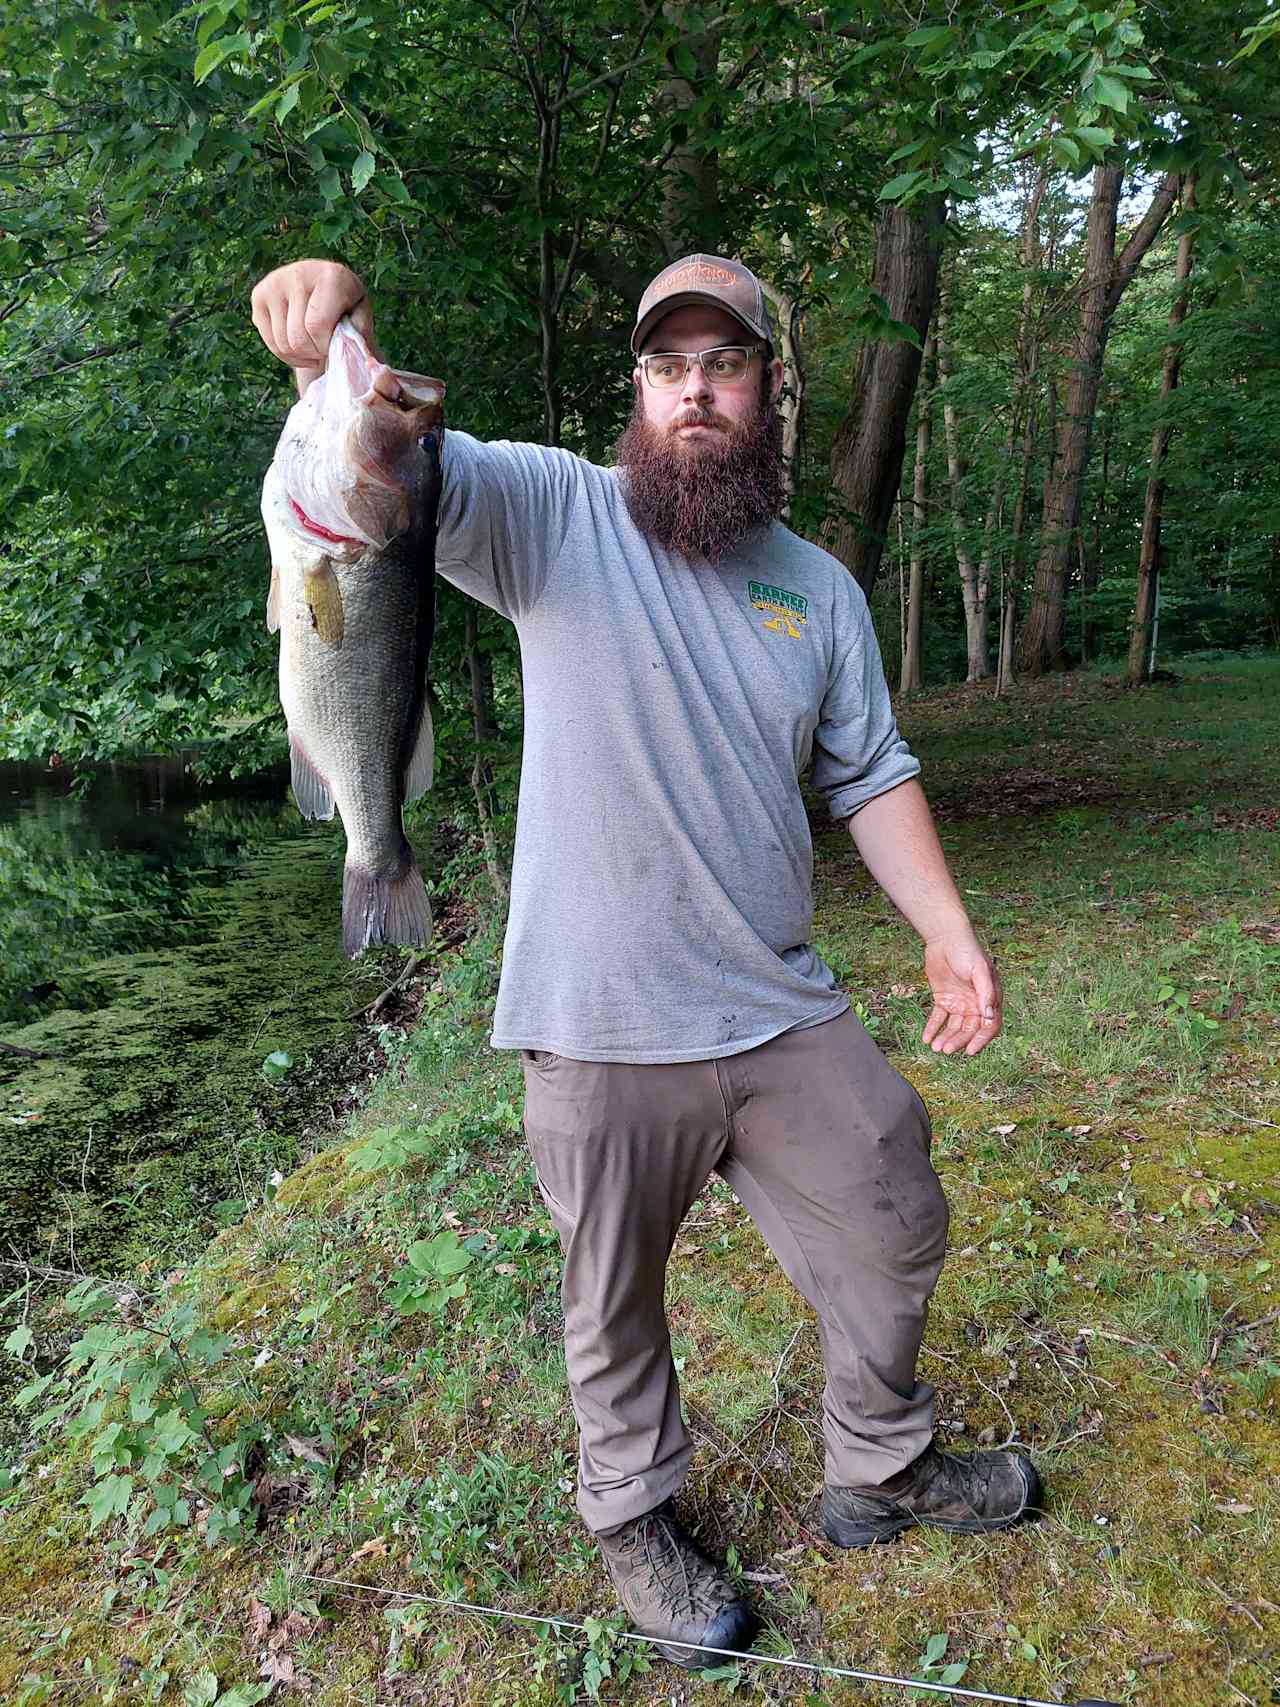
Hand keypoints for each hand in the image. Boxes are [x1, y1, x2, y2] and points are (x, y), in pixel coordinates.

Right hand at [249, 259, 382, 376]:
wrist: (323, 283)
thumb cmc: (346, 305)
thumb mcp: (361, 316)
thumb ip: (361, 334)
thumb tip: (358, 356)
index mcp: (330, 276)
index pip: (316, 326)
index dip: (325, 346)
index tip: (334, 343)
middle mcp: (298, 274)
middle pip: (297, 339)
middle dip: (313, 353)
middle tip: (324, 347)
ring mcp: (274, 283)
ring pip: (282, 344)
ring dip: (301, 356)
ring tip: (314, 346)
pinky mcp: (258, 295)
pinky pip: (270, 343)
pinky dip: (287, 355)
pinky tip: (300, 347)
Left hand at [922, 934, 1001, 1056]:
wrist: (945, 937)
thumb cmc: (967, 950)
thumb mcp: (979, 970)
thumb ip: (986, 992)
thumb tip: (988, 1015)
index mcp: (989, 999)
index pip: (989, 1026)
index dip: (981, 1040)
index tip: (970, 1051)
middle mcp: (975, 1004)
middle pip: (968, 1030)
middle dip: (958, 1041)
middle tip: (945, 1050)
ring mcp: (959, 1003)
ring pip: (953, 1027)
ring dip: (945, 1038)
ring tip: (934, 1047)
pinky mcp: (943, 999)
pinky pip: (938, 1018)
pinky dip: (933, 1028)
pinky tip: (926, 1039)